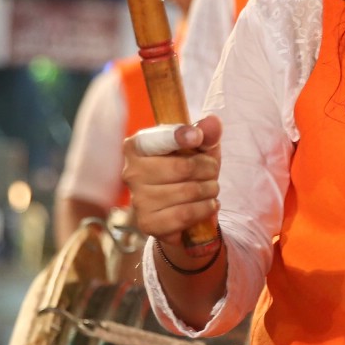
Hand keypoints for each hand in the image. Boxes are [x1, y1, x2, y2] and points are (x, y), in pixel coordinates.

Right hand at [122, 116, 222, 243]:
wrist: (178, 208)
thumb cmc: (187, 169)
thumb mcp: (199, 148)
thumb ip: (207, 133)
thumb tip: (213, 122)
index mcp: (138, 146)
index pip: (160, 138)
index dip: (180, 136)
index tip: (197, 137)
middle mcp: (131, 171)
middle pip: (184, 167)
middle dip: (209, 170)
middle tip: (212, 172)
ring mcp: (138, 199)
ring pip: (188, 192)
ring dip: (210, 190)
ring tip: (212, 189)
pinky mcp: (147, 222)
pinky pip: (185, 215)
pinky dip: (204, 209)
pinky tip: (208, 204)